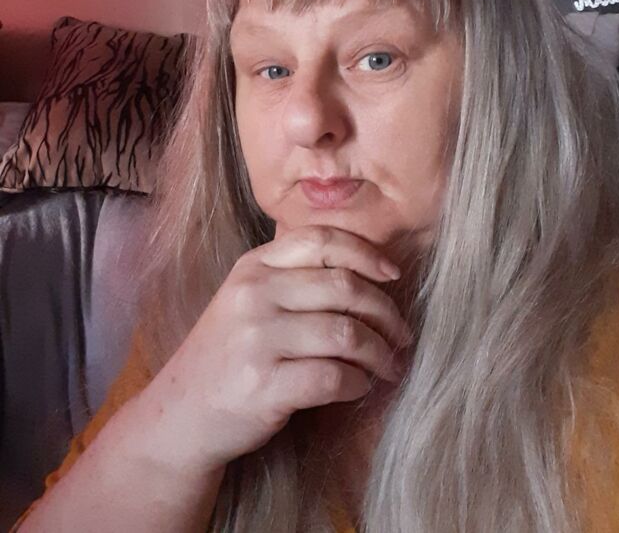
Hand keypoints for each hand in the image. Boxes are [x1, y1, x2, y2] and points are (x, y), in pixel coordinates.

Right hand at [151, 225, 412, 470]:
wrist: (181, 413)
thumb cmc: (228, 353)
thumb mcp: (248, 299)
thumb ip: (293, 278)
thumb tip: (370, 274)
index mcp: (253, 267)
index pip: (321, 240)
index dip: (366, 254)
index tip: (392, 276)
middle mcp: (254, 295)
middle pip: (344, 286)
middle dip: (385, 312)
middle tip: (402, 334)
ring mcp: (257, 339)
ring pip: (346, 333)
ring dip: (379, 352)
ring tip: (388, 365)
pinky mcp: (264, 385)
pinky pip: (334, 376)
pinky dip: (358, 383)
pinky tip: (360, 386)